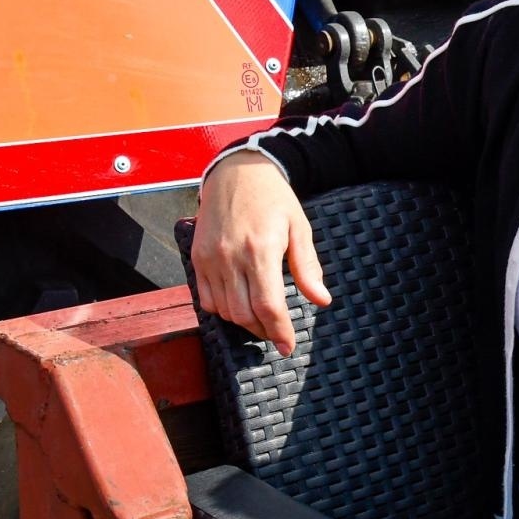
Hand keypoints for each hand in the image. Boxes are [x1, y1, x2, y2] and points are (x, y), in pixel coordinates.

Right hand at [192, 151, 329, 355]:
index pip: (267, 305)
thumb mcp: (299, 227)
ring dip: (243, 322)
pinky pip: (205, 298)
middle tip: (278, 333)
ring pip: (223, 310)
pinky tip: (239, 305)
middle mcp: (231, 257)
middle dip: (263, 330)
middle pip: (244, 313)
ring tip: (262, 321)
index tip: (288, 346)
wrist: (236, 172)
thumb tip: (322, 300)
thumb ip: (308, 267)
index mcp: (261, 250)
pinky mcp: (196, 258)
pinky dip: (222, 310)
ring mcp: (210, 259)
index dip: (279, 331)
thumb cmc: (273, 198)